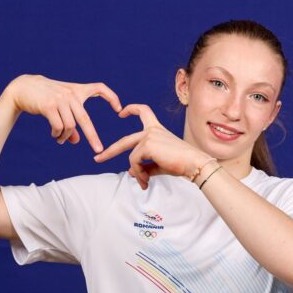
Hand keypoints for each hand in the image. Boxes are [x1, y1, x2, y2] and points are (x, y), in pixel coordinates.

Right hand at [5, 74, 121, 151]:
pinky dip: (58, 134)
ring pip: (70, 126)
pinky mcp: (49, 105)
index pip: (99, 88)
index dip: (111, 97)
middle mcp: (70, 94)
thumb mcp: (60, 107)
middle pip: (85, 119)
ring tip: (60, 139)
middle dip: (92, 136)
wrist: (22, 87)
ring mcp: (59, 99)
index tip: (119, 109)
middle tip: (98, 149)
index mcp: (76, 90)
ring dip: (66, 136)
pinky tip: (54, 134)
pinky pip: (58, 126)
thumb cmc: (45, 98)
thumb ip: (71, 122)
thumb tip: (76, 141)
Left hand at [93, 104, 210, 189]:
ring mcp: (149, 136)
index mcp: (158, 129)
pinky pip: (134, 161)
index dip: (131, 109)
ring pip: (131, 157)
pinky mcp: (147, 144)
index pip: (144, 112)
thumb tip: (132, 173)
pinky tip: (146, 181)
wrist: (195, 163)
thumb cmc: (182, 164)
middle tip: (97, 159)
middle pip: (125, 140)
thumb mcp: (161, 164)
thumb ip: (146, 167)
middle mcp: (152, 130)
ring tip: (144, 183)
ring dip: (136, 172)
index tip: (121, 112)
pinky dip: (138, 173)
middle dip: (110, 151)